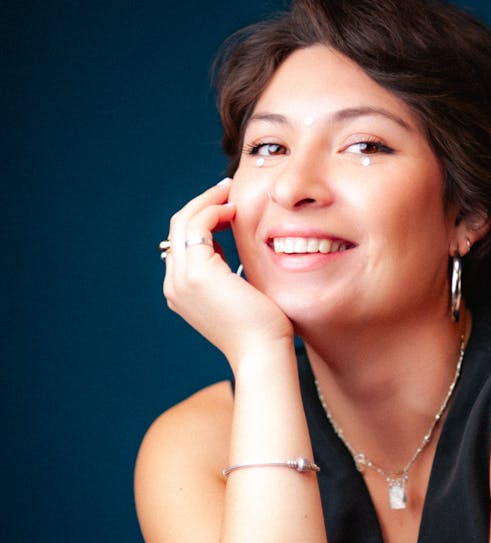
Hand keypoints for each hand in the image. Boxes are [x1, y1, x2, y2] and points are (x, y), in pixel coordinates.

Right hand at [162, 179, 292, 365]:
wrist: (263, 352)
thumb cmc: (260, 328)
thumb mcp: (237, 294)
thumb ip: (225, 272)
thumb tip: (226, 248)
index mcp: (181, 291)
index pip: (183, 244)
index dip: (201, 219)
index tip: (226, 206)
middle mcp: (175, 285)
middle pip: (177, 229)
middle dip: (201, 204)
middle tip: (226, 189)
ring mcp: (182, 279)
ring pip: (184, 222)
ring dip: (207, 202)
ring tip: (230, 194)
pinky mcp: (198, 273)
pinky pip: (198, 226)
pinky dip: (214, 211)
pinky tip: (234, 210)